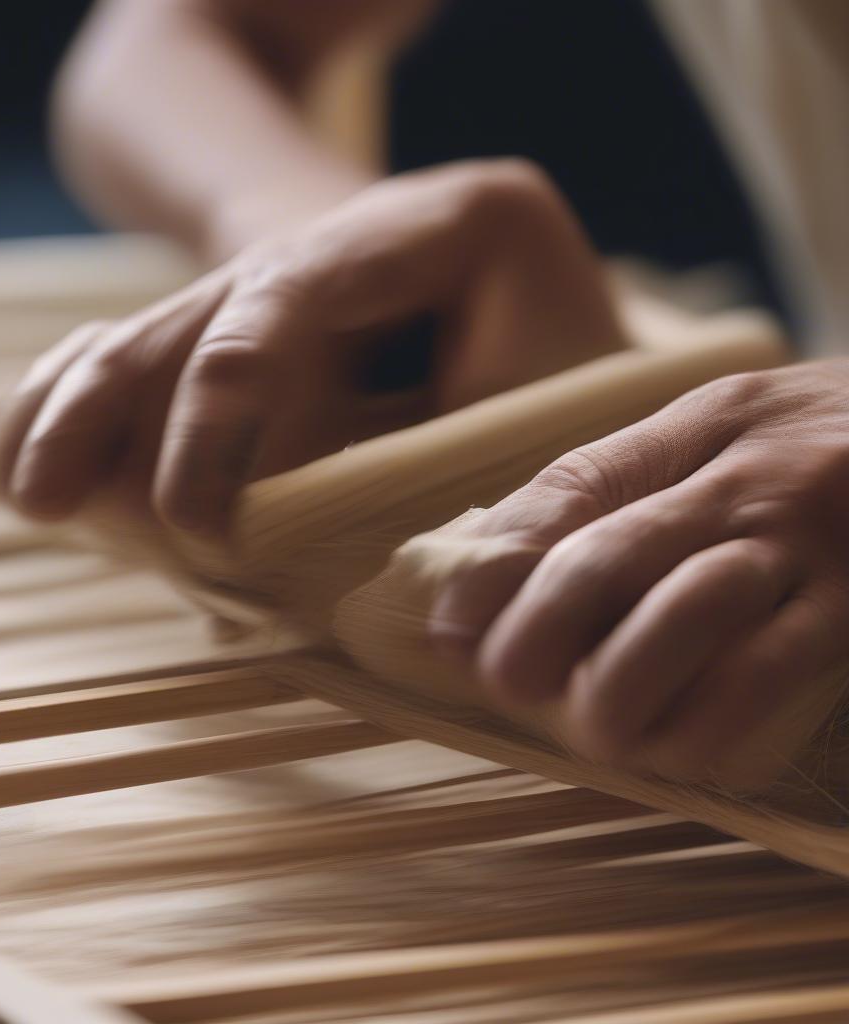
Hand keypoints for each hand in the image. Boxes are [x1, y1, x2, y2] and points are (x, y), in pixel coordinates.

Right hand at [0, 160, 623, 535]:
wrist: (555, 331)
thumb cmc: (568, 396)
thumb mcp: (532, 427)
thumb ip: (435, 482)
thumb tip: (298, 567)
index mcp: (458, 218)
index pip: (307, 291)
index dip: (230, 401)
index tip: (196, 519)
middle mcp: (364, 228)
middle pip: (216, 303)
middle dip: (130, 407)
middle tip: (58, 498)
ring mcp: (305, 271)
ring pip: (169, 323)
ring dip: (87, 406)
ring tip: (25, 485)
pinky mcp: (263, 321)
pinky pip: (161, 350)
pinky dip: (99, 403)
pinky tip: (33, 451)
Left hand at [428, 360, 848, 782]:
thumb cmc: (825, 447)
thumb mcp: (731, 433)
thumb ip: (635, 486)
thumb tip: (506, 561)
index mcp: (702, 424)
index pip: (572, 487)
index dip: (499, 562)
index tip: (450, 624)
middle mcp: (750, 475)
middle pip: (609, 554)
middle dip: (538, 630)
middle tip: (504, 680)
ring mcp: (812, 541)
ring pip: (686, 613)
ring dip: (618, 683)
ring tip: (589, 729)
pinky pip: (773, 669)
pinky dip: (711, 719)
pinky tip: (679, 748)